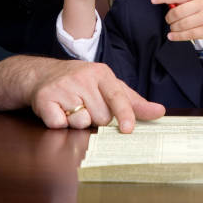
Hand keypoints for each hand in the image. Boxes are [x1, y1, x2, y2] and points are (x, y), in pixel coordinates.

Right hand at [0, 56, 165, 132]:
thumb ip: (133, 101)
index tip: (128, 129)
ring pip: (81, 123)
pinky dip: (59, 123)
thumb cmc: (83, 83)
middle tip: (86, 106)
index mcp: (102, 73)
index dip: (124, 113)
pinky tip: (58, 110)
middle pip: (101, 116)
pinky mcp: (45, 98)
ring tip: (72, 108)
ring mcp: (63, 87)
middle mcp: (83, 77)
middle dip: (96, 118)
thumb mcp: (108, 85)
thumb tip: (160, 111)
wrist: (42, 74)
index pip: (117, 95)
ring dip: (78, 122)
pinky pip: (60, 125)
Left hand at [152, 0, 202, 62]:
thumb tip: (172, 3)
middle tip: (169, 20)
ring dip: (173, 28)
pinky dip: (176, 36)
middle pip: (176, 11)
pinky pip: (186, 34)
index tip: (153, 0)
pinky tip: (173, 36)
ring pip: (180, 24)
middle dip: (169, 17)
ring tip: (173, 28)